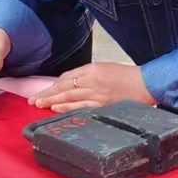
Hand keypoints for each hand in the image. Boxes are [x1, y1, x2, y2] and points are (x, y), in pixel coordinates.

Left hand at [31, 62, 156, 113]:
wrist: (145, 84)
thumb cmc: (127, 76)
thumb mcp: (105, 68)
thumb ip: (88, 74)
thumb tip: (72, 83)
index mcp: (92, 70)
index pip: (67, 77)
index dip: (53, 85)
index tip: (44, 91)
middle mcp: (91, 81)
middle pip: (63, 87)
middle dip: (46, 94)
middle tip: (32, 100)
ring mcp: (96, 95)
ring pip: (68, 97)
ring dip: (52, 101)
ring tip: (38, 104)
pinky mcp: (102, 106)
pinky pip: (80, 107)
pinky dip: (67, 108)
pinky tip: (56, 109)